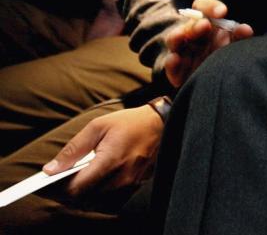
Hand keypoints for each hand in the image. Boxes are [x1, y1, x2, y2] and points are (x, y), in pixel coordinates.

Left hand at [42, 105, 163, 196]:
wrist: (159, 123)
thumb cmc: (128, 122)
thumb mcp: (97, 126)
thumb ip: (73, 149)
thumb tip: (51, 169)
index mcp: (110, 160)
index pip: (77, 188)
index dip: (59, 189)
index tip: (48, 183)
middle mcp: (121, 177)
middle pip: (84, 198)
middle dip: (68, 192)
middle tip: (60, 181)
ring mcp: (129, 184)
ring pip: (96, 202)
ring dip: (82, 195)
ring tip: (75, 181)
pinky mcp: (134, 186)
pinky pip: (109, 199)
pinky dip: (97, 195)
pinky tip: (92, 183)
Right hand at [164, 0, 252, 87]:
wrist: (217, 83)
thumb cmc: (225, 56)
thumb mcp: (233, 44)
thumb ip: (239, 36)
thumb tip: (245, 29)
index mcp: (206, 24)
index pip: (202, 7)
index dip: (210, 7)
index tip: (222, 12)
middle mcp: (192, 35)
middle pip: (190, 24)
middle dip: (196, 24)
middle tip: (205, 25)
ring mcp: (183, 52)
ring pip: (174, 39)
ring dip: (177, 36)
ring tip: (181, 36)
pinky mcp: (176, 71)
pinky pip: (170, 65)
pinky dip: (171, 62)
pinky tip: (175, 59)